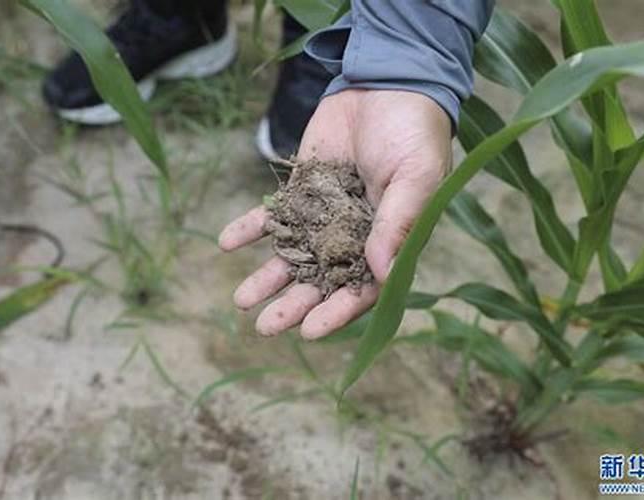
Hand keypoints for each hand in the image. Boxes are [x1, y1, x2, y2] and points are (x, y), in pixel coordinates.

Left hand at [219, 89, 452, 338]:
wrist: (386, 84)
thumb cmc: (414, 133)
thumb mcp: (416, 177)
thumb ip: (398, 223)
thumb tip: (383, 273)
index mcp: (388, 243)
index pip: (362, 289)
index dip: (337, 312)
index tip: (309, 330)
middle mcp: (353, 238)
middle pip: (321, 280)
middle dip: (294, 305)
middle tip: (265, 326)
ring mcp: (324, 216)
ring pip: (293, 255)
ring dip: (268, 278)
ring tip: (241, 301)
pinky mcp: (301, 191)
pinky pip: (273, 215)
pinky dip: (250, 228)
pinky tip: (226, 242)